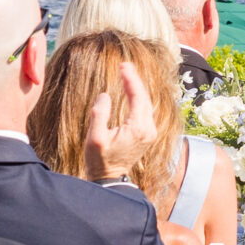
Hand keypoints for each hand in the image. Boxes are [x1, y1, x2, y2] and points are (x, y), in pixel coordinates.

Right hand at [82, 61, 160, 181]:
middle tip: (124, 66)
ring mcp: (150, 132)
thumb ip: (99, 114)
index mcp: (138, 128)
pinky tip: (131, 91)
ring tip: (126, 74)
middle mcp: (148, 129)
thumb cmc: (99, 160)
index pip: (138, 97)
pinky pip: (145, 110)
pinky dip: (138, 98)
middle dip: (135, 81)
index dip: (130, 79)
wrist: (109, 179)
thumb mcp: (94, 138)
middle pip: (145, 98)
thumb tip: (105, 95)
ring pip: (146, 103)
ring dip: (137, 89)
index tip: (123, 66)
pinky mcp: (147, 134)